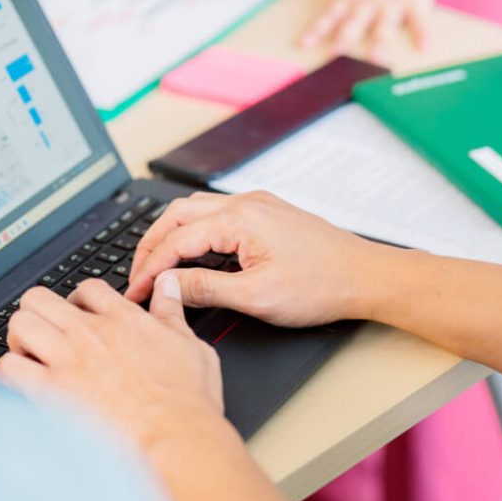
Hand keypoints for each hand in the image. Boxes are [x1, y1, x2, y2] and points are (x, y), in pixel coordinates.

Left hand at [0, 273, 222, 449]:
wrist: (176, 439)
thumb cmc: (187, 400)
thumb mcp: (191, 344)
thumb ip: (172, 310)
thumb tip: (168, 285)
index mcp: (124, 320)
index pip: (86, 288)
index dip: (79, 299)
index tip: (81, 317)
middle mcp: (90, 334)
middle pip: (39, 298)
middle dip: (39, 313)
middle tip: (47, 333)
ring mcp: (68, 360)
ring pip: (19, 324)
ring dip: (20, 338)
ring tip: (31, 356)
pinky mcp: (52, 391)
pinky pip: (8, 368)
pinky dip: (8, 373)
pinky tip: (23, 384)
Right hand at [126, 191, 381, 327]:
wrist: (366, 277)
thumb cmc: (322, 286)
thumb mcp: (257, 297)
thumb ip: (206, 289)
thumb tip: (168, 285)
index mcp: (240, 219)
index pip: (176, 240)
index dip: (150, 268)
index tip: (135, 292)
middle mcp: (246, 203)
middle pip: (178, 215)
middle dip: (151, 244)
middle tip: (137, 275)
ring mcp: (258, 205)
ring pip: (196, 211)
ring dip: (171, 235)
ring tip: (157, 265)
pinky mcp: (268, 214)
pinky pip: (217, 215)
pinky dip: (194, 232)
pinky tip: (191, 254)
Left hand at [300, 0, 435, 61]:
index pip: (329, 15)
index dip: (316, 31)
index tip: (302, 45)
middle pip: (353, 23)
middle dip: (343, 40)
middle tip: (335, 53)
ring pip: (383, 26)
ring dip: (379, 43)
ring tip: (377, 59)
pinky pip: (420, 19)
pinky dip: (423, 34)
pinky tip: (425, 48)